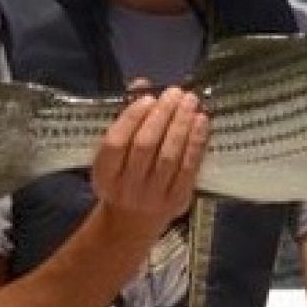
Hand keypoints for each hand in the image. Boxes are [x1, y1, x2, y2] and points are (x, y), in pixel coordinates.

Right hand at [92, 81, 209, 237]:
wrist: (133, 221)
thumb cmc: (122, 177)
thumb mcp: (113, 154)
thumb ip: (125, 118)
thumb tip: (142, 84)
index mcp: (104, 174)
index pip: (116, 143)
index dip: (132, 118)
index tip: (148, 98)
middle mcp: (127, 187)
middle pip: (145, 146)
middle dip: (163, 116)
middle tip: (176, 93)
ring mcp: (154, 196)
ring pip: (170, 156)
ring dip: (182, 125)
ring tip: (190, 102)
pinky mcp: (178, 199)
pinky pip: (189, 168)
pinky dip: (197, 143)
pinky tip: (201, 122)